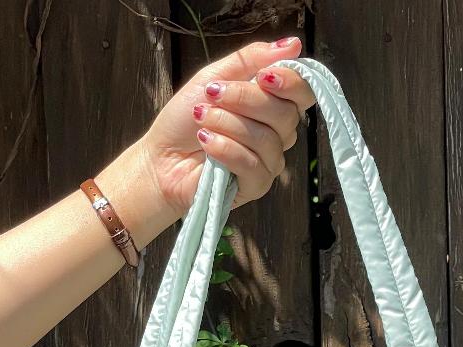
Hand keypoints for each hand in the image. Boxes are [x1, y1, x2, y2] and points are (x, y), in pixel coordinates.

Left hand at [98, 38, 314, 244]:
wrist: (161, 158)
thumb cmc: (185, 120)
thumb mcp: (214, 77)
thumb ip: (251, 60)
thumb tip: (292, 45)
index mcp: (272, 105)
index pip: (302, 93)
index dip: (290, 82)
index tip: (263, 76)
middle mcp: (277, 134)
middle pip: (284, 113)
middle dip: (245, 99)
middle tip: (212, 94)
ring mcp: (269, 162)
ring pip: (266, 139)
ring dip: (228, 124)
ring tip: (202, 119)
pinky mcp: (256, 185)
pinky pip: (253, 164)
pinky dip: (225, 149)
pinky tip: (206, 142)